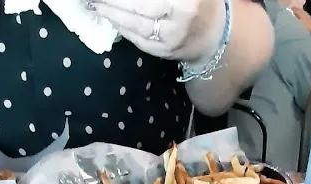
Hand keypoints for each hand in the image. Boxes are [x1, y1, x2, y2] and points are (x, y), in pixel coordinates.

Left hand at [91, 0, 226, 64]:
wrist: (213, 35)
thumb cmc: (197, 2)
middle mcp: (181, 16)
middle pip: (139, 5)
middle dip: (114, 0)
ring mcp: (172, 38)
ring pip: (135, 24)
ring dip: (112, 14)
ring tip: (97, 4)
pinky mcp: (164, 52)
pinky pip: (137, 39)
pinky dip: (121, 27)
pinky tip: (109, 17)